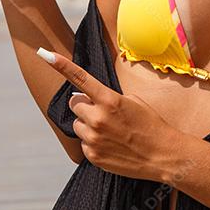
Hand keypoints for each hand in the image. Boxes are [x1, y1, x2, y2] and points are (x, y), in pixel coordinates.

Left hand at [37, 47, 180, 181]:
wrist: (163, 155)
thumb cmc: (151, 124)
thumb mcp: (133, 101)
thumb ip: (107, 97)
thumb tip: (86, 97)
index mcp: (109, 99)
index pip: (79, 78)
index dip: (60, 65)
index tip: (45, 53)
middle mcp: (98, 118)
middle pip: (74, 103)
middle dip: (85, 105)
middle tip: (102, 111)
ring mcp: (94, 138)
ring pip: (77, 124)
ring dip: (88, 124)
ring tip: (110, 131)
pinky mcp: (92, 155)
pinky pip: (83, 143)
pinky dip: (93, 142)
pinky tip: (111, 144)